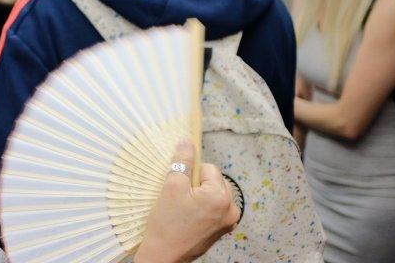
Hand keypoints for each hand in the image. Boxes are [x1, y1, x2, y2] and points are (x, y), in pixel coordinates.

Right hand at [135, 141, 239, 262]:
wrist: (163, 256)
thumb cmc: (166, 224)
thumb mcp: (171, 186)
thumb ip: (182, 161)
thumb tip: (187, 142)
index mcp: (221, 196)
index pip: (209, 168)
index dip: (191, 173)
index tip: (180, 186)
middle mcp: (231, 209)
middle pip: (214, 181)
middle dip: (197, 185)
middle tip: (180, 199)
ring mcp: (228, 222)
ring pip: (214, 194)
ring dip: (200, 196)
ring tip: (183, 209)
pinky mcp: (222, 231)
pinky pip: (214, 209)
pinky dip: (202, 208)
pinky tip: (188, 217)